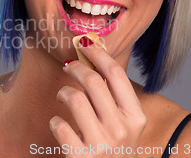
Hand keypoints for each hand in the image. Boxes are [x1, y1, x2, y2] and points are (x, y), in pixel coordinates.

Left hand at [50, 37, 146, 156]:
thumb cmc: (116, 149)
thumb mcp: (125, 124)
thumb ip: (115, 98)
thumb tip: (93, 59)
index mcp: (135, 116)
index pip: (115, 73)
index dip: (97, 53)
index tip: (84, 44)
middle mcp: (121, 129)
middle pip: (92, 81)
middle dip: (74, 67)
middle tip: (68, 65)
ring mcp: (102, 144)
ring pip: (74, 98)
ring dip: (63, 92)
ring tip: (62, 97)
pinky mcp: (82, 157)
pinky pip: (59, 125)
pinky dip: (54, 121)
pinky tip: (57, 124)